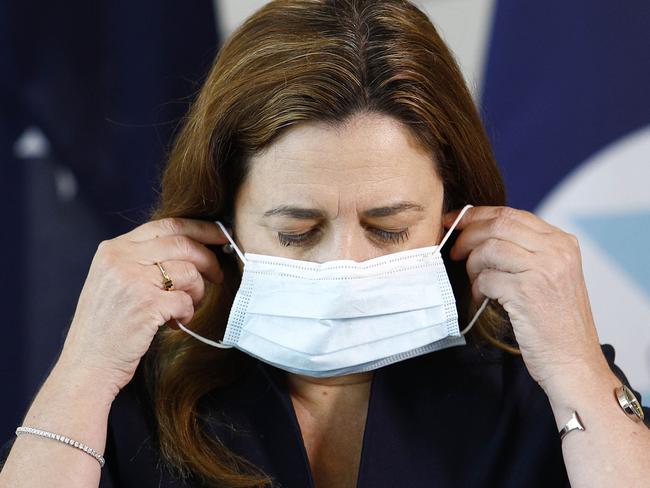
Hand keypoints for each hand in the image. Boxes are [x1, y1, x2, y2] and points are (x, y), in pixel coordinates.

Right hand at [57, 218, 228, 399]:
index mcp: (114, 249)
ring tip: (188, 307)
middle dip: (208, 259)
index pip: (166, 225)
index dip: (199, 228)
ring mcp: (133, 281)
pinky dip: (188, 313)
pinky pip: (186, 301)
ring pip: (189, 272)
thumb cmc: (107, 326)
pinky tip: (175, 323)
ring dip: (198, 291)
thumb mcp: (114, 280)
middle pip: (182, 243)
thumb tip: (191, 247)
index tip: (220, 235)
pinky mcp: (146, 305)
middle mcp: (121, 259)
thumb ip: (143, 259)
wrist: (87, 364)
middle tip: (218, 274)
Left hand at [443, 206, 607, 391]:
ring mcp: (543, 270)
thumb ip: (527, 251)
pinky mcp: (527, 291)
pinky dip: (478, 289)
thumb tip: (482, 233)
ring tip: (477, 282)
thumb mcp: (551, 276)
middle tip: (455, 251)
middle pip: (497, 225)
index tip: (455, 221)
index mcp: (562, 242)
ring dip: (473, 265)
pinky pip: (486, 278)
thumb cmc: (557, 323)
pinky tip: (484, 300)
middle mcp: (556, 251)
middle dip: (468, 235)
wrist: (573, 362)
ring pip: (488, 249)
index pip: (511, 214)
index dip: (477, 215)